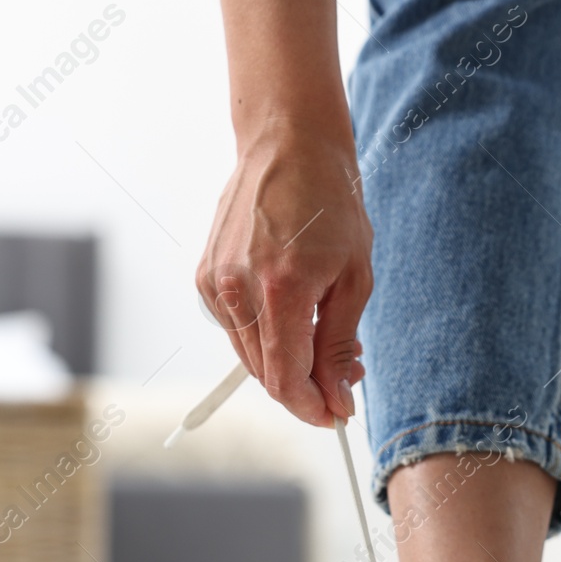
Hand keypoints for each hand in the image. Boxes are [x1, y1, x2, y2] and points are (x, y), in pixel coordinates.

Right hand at [197, 125, 371, 425]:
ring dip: (286, 361)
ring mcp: (215, 283)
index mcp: (281, 289)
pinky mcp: (206, 276)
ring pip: (249, 356)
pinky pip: (237, 329)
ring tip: (325, 335)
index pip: (287, 379)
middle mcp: (238, 289)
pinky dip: (265, 334)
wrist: (288, 146)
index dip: (312, 407)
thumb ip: (340, 344)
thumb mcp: (354, 278)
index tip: (335, 415)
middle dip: (306, 385)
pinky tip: (293, 309)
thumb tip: (339, 398)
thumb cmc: (330, 204)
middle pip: (266, 374)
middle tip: (344, 372)